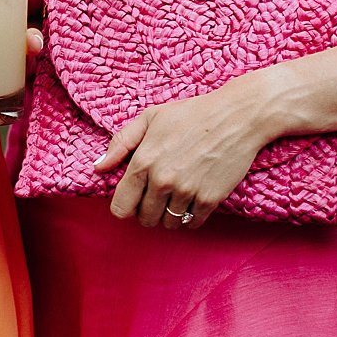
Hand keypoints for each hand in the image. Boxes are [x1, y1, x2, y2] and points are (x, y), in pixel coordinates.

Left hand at [95, 82, 274, 229]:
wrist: (238, 116)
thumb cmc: (192, 114)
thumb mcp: (150, 118)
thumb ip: (120, 143)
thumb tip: (98, 167)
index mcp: (143, 161)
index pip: (121, 207)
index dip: (124, 207)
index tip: (133, 200)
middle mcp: (162, 180)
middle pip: (144, 218)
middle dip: (147, 211)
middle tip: (157, 196)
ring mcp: (187, 191)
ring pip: (168, 223)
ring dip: (169, 215)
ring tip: (175, 198)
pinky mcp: (210, 198)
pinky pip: (192, 223)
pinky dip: (190, 217)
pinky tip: (192, 201)